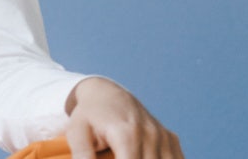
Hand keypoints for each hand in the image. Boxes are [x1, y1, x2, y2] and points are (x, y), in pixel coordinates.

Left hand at [64, 77, 182, 158]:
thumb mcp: (76, 132)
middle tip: (114, 157)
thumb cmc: (88, 115)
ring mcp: (162, 136)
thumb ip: (82, 154)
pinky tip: (146, 157)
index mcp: (126, 134)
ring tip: (124, 156)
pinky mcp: (171, 138)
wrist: (106, 94)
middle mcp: (149, 134)